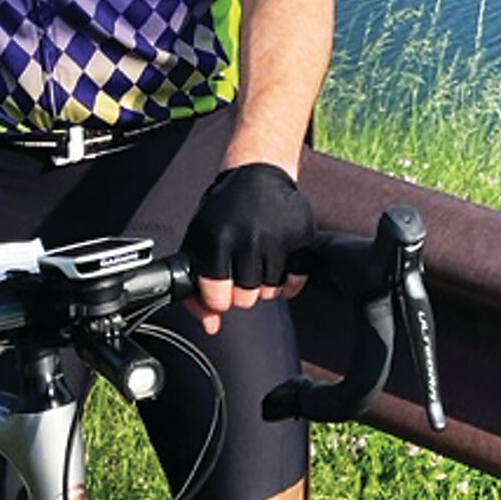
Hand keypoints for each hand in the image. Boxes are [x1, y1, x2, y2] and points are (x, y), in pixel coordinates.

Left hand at [183, 162, 314, 334]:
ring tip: (259, 258)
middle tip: (241, 266)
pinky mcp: (303, 234)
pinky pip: (296, 282)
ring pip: (271, 293)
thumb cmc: (225, 211)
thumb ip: (197, 288)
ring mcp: (279, 235)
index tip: (220, 284)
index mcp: (218, 237)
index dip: (218, 296)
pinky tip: (278, 259)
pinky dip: (287, 279)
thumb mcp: (200, 241)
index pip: (218, 298)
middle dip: (241, 290)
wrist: (258, 173)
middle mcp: (250, 237)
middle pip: (246, 299)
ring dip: (264, 284)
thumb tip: (211, 326)